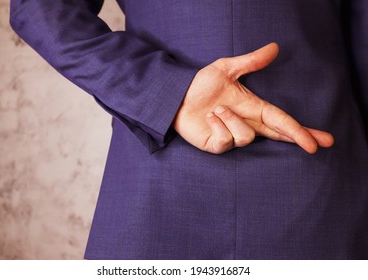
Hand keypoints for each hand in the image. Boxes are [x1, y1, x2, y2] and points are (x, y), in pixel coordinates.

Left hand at [173, 43, 333, 153]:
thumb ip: (250, 62)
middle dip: (297, 139)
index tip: (323, 139)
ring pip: (246, 136)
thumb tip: (274, 47)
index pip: (282, 120)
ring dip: (230, 118)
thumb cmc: (200, 85)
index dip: (301, 130)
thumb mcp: (226, 68)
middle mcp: (246, 124)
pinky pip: (226, 139)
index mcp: (253, 108)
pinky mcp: (218, 146)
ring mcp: (232, 137)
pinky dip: (217, 124)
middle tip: (316, 147)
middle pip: (278, 136)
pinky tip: (208, 118)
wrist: (176, 97)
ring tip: (215, 109)